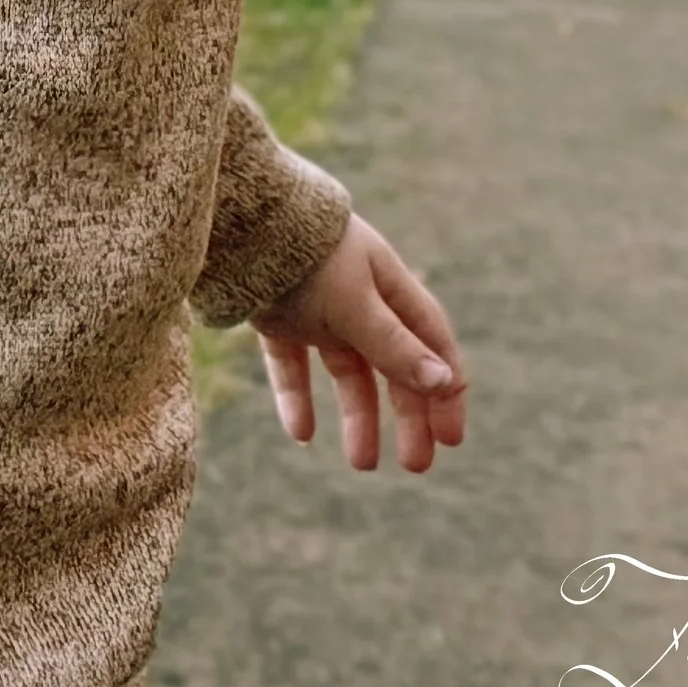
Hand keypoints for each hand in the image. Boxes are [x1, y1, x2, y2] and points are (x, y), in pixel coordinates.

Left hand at [251, 211, 466, 475]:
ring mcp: (315, 307)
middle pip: (393, 364)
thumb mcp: (355, 305)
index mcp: (388, 283)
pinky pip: (292, 364)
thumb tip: (445, 382)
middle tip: (417, 465)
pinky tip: (300, 433)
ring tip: (361, 464)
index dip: (445, 388)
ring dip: (357, 416)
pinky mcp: (275, 315)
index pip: (430, 340)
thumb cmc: (306, 256)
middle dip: (408, 415)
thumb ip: (394, 345)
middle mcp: (357, 296)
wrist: (236, 221)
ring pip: (345, 370)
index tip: (451, 438)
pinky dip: (298, 396)